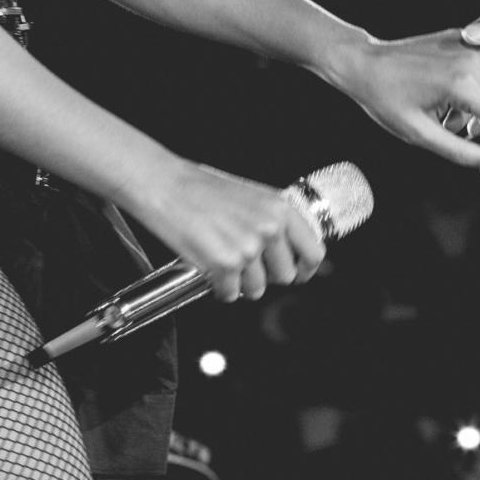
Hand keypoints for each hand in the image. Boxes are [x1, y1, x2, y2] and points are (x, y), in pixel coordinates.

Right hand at [129, 161, 324, 300]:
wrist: (166, 186)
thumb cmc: (202, 189)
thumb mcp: (253, 198)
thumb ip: (273, 222)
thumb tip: (286, 250)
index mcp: (281, 209)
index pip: (314, 252)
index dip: (306, 269)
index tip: (299, 274)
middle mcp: (270, 228)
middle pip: (285, 276)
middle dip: (266, 277)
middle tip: (248, 267)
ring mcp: (248, 247)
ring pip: (257, 289)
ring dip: (241, 284)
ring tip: (224, 264)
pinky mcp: (225, 264)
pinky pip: (230, 293)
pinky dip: (220, 289)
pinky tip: (210, 271)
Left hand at [329, 30, 479, 171]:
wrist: (363, 63)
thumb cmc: (384, 98)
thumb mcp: (420, 134)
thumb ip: (460, 151)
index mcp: (464, 82)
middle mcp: (474, 59)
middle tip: (470, 140)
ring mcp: (471, 46)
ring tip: (458, 120)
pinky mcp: (465, 39)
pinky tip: (458, 99)